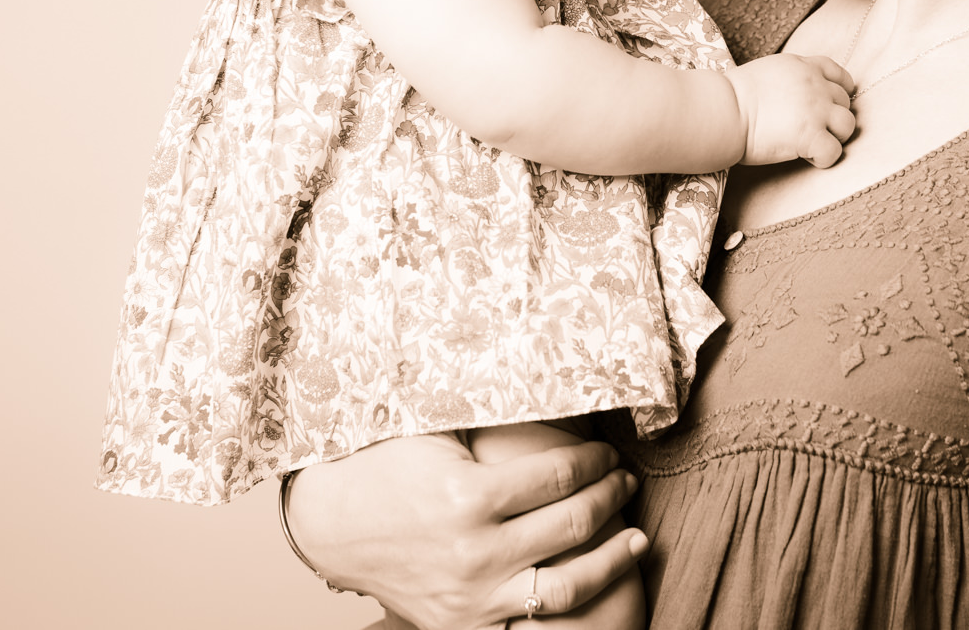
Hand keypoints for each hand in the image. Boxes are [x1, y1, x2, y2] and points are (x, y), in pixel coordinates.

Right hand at [281, 434, 647, 629]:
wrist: (332, 525)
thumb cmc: (384, 466)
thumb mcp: (435, 427)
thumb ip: (489, 407)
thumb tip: (547, 365)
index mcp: (468, 496)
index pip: (560, 475)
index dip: (595, 460)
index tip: (608, 451)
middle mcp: (474, 552)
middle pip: (573, 523)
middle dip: (611, 496)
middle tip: (625, 479)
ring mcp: (470, 596)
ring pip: (567, 586)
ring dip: (613, 559)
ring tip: (637, 537)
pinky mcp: (462, 625)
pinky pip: (531, 624)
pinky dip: (568, 605)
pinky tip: (591, 582)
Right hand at [724, 54, 857, 168]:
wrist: (722, 110)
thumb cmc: (731, 96)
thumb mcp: (766, 72)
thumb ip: (789, 79)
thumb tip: (792, 95)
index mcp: (803, 67)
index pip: (838, 74)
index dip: (841, 90)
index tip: (832, 104)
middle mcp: (815, 85)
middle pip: (845, 102)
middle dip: (833, 117)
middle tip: (814, 130)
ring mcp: (816, 110)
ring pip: (848, 125)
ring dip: (836, 136)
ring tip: (815, 145)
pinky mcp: (811, 136)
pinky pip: (835, 152)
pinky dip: (825, 158)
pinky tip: (809, 159)